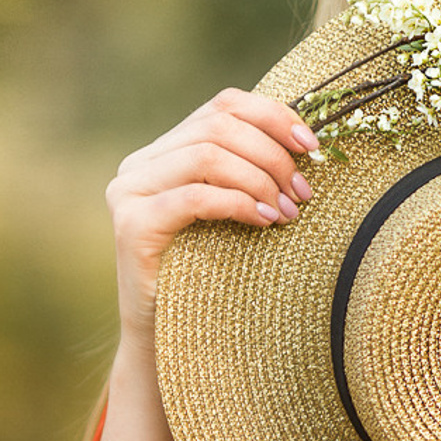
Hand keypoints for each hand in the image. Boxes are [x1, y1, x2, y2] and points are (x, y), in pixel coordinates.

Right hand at [106, 88, 317, 342]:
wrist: (170, 336)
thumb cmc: (213, 268)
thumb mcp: (235, 207)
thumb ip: (251, 167)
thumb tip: (309, 138)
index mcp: (165, 149)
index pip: (224, 105)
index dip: (273, 116)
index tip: (312, 146)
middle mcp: (140, 163)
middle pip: (219, 127)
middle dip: (272, 155)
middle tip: (303, 192)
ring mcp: (128, 191)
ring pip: (208, 156)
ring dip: (260, 179)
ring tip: (288, 211)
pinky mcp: (131, 224)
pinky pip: (194, 196)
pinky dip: (237, 202)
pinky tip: (263, 221)